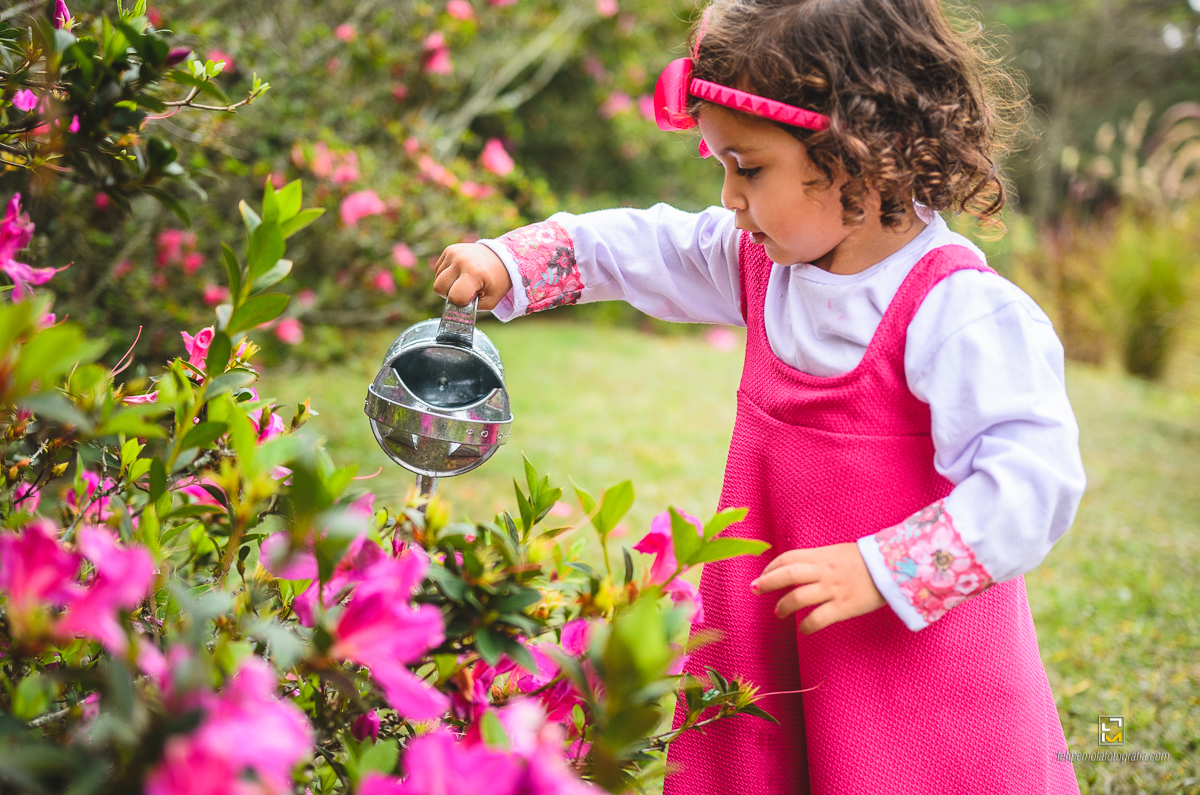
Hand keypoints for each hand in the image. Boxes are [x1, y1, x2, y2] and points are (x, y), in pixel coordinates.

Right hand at [433, 243, 512, 309]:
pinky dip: (446, 276)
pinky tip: (460, 274)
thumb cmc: (497, 281)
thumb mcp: (491, 300)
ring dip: (448, 285)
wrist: (502, 257)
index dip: (462, 302)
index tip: (472, 297)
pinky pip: (438, 270)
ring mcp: (453, 253)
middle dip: (450, 294)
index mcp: (474, 273)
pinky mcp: (449, 249)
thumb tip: (452, 309)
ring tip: (464, 281)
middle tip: (465, 291)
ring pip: (437, 279)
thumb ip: (472, 308)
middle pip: (439, 287)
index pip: (454, 296)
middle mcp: (460, 260)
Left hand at [750, 542, 885, 633]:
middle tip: (755, 590)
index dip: (771, 567)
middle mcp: (824, 571)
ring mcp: (833, 589)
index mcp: (822, 555)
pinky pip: (818, 618)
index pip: (788, 558)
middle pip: (788, 574)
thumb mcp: (838, 553)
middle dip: (767, 582)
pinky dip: (806, 626)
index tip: (762, 575)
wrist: (894, 569)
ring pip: (799, 597)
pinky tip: (803, 629)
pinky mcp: (844, 607)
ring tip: (779, 612)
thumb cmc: (866, 562)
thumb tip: (796, 569)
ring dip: (783, 606)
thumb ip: (818, 560)